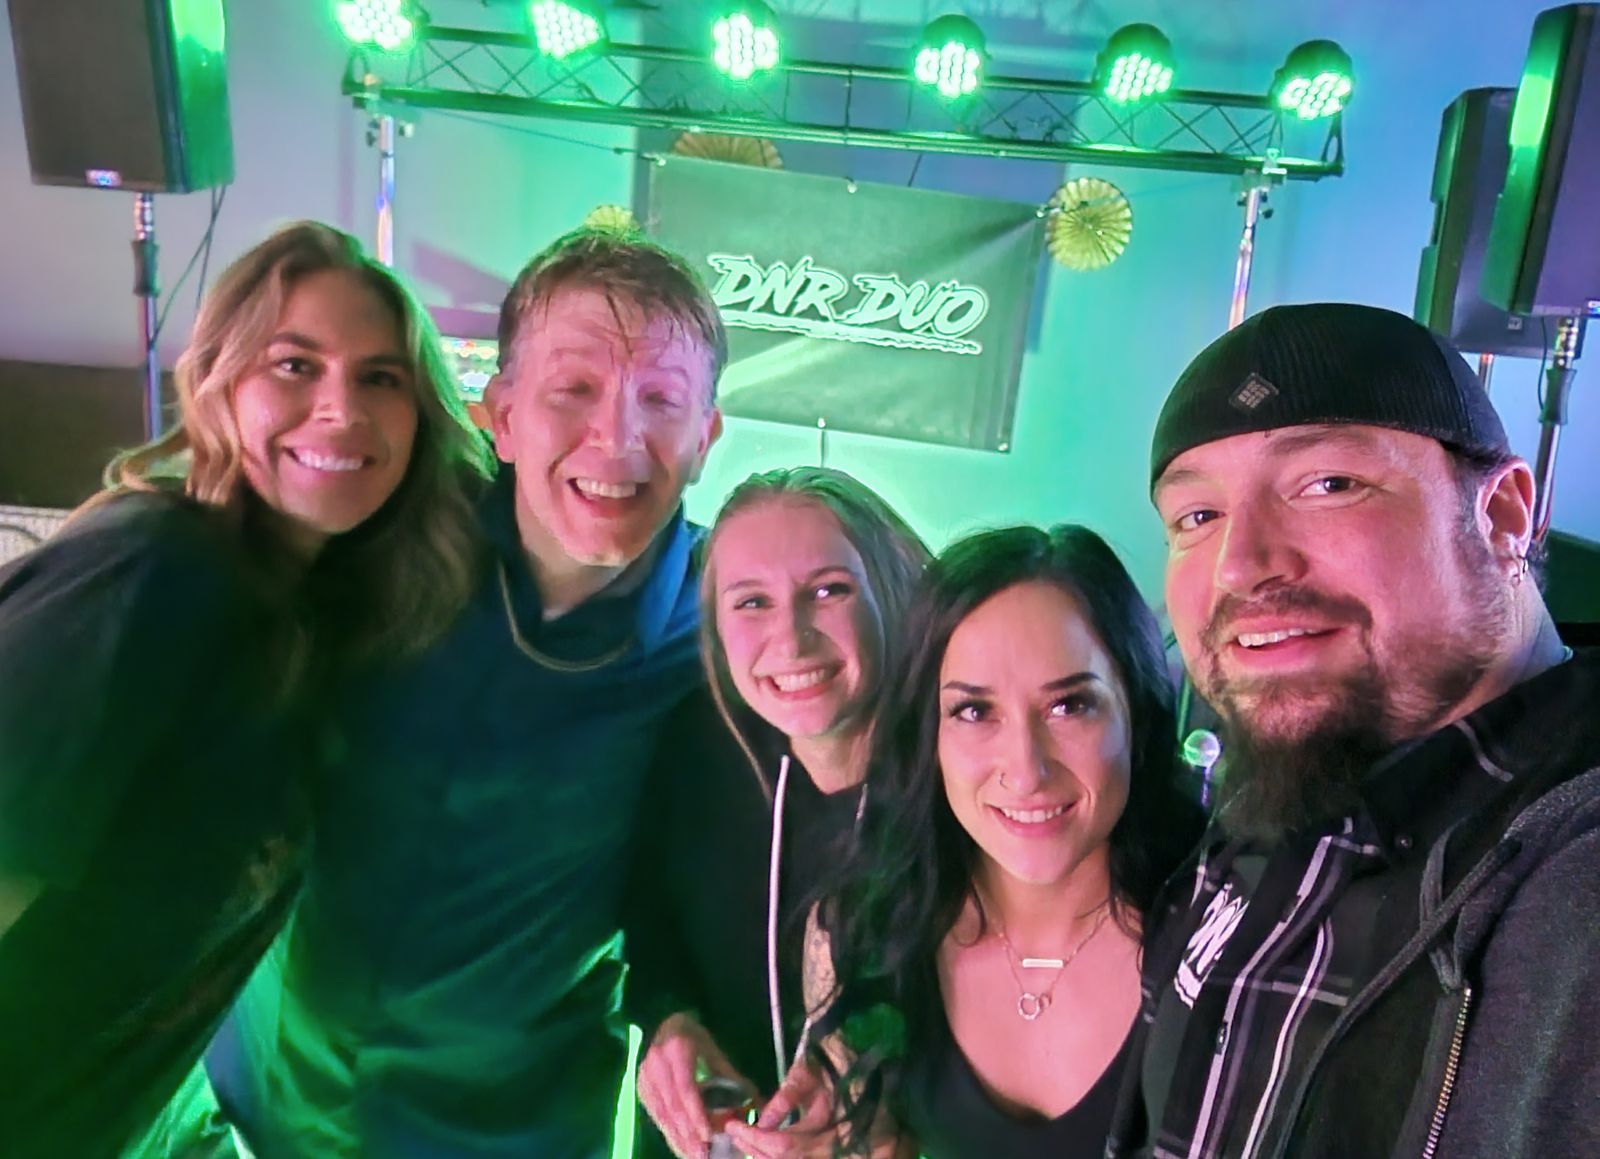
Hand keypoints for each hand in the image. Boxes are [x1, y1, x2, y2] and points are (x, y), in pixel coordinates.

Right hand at [636, 1012, 748, 1158]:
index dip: (696, 1114)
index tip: (709, 1136)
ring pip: (662, 1113)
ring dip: (677, 1138)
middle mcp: (656, 1063)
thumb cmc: (696, 1038)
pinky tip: (680, 1146)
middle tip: (703, 1154)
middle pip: (673, 1105)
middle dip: (688, 1133)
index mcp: (677, 1049)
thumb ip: (733, 1079)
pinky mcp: (641, 1088)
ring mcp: (645, 1076)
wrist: (668, 1025)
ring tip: (694, 1155)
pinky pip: (655, 1114)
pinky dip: (669, 1132)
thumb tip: (760, 1104)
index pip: (686, 1089)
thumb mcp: (715, 1052)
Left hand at [722, 1062, 835, 1158]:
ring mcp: (824, 1149)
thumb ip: (786, 1098)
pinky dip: (772, 1154)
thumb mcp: (805, 1074)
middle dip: (755, 1148)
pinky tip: (758, 1145)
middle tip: (733, 1133)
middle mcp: (826, 1144)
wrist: (846, 1069)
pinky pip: (794, 1156)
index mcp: (825, 1123)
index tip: (733, 1126)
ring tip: (741, 1139)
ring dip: (761, 1154)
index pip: (785, 1144)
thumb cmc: (825, 1067)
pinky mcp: (819, 1148)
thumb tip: (763, 1123)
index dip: (756, 1139)